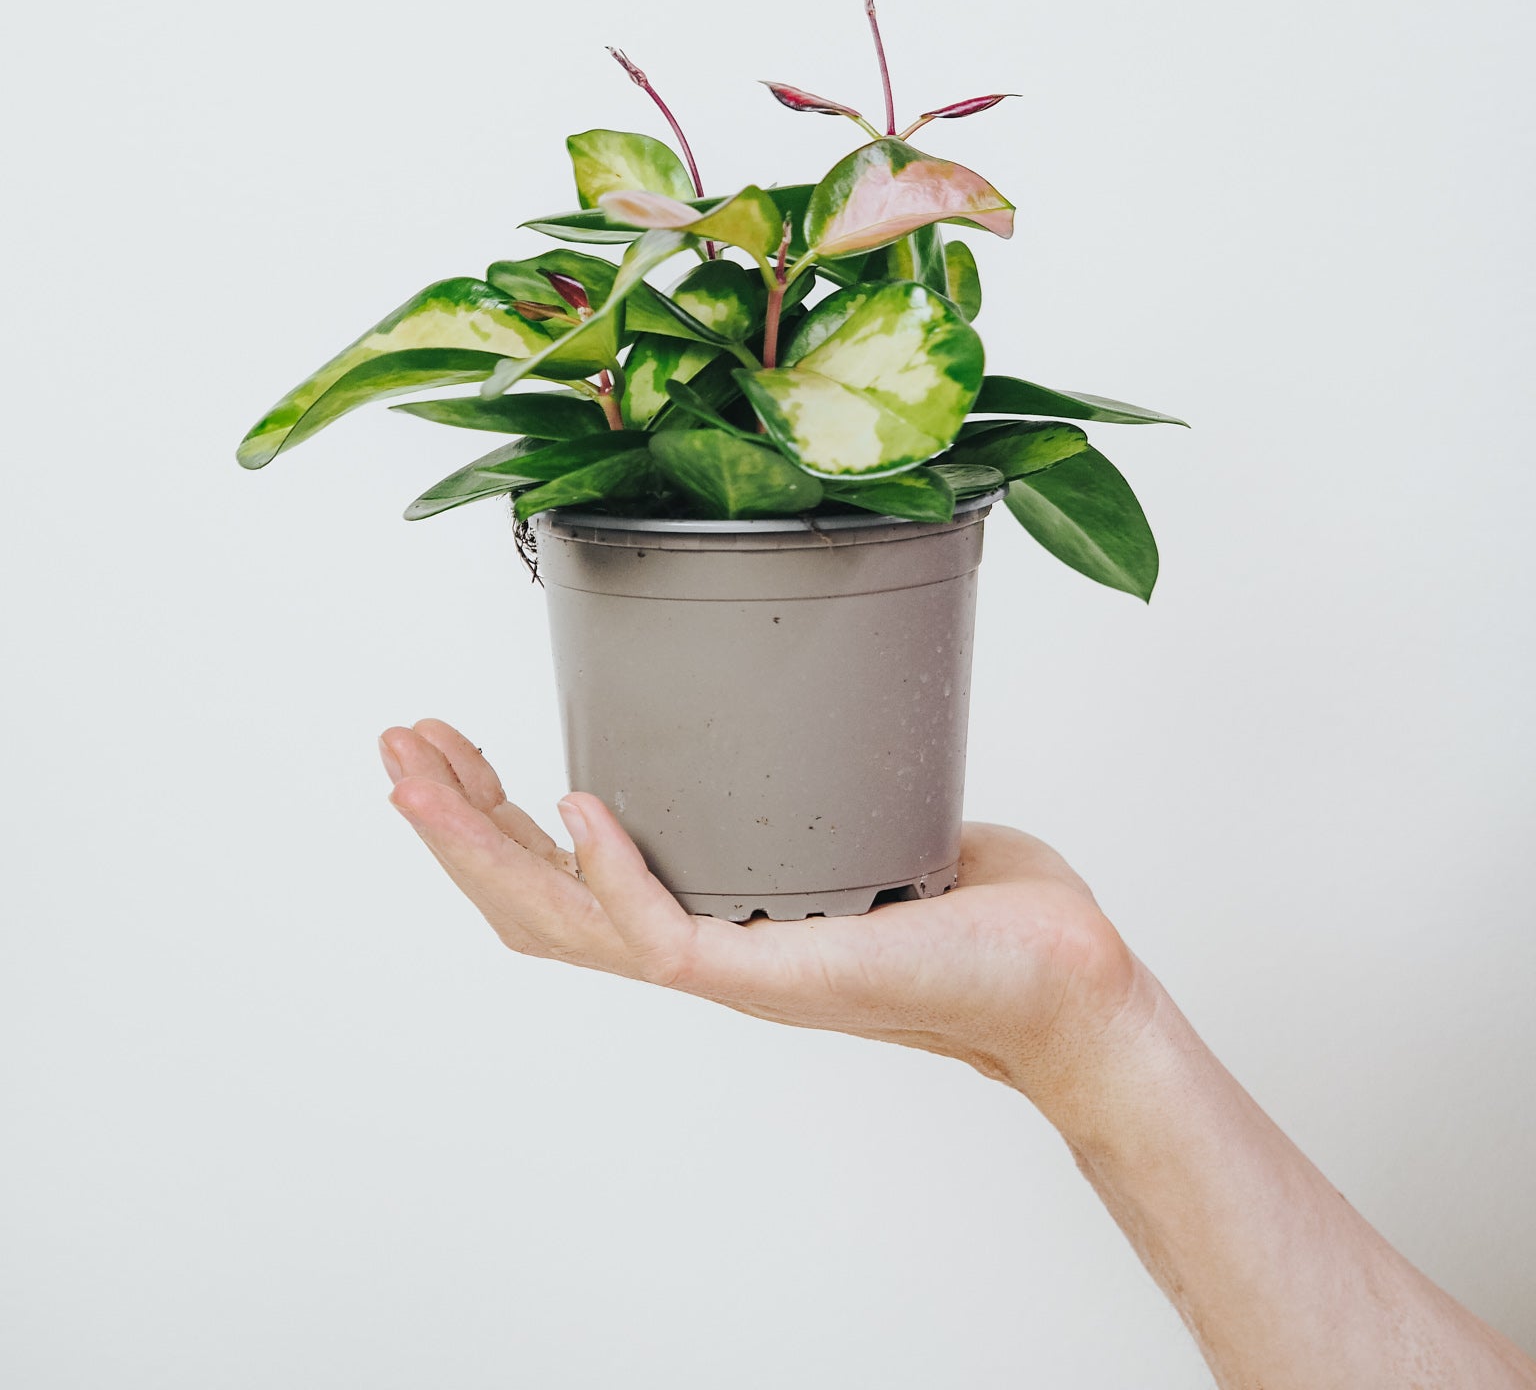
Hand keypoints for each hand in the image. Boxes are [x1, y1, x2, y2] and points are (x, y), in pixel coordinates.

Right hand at [379, 718, 1147, 1115]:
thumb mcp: (859, 812)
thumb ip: (797, 774)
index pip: (564, 879)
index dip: (491, 818)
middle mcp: (700, 949)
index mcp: (708, 915)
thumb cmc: (977, 906)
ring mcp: (729, 968)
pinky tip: (570, 799)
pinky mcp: (771, 973)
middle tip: (395, 746)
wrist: (1060, 979)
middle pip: (534, 904)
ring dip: (481, 845)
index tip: (448, 743)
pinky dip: (606, 870)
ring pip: (564, 923)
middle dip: (452, 823)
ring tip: (422, 769)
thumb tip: (778, 693)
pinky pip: (659, 932)